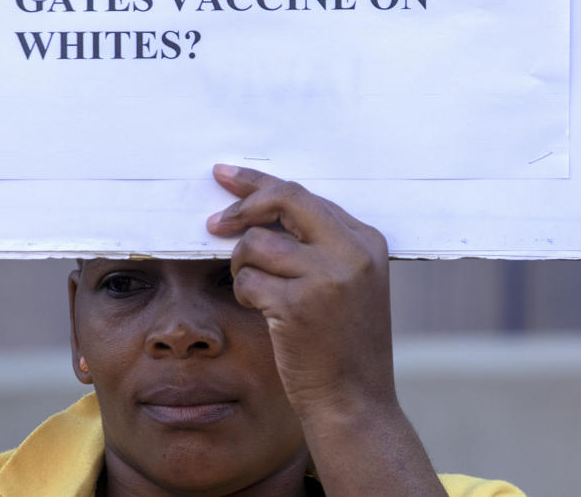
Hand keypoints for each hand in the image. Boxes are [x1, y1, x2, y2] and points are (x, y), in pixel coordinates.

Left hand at [206, 164, 396, 418]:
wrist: (356, 403)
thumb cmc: (343, 347)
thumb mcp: (347, 285)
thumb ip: (318, 245)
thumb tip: (259, 208)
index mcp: (366, 241)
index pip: (304, 194)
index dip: (259, 183)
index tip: (227, 176)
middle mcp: (352, 252)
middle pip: (283, 199)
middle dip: (241, 205)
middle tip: (213, 221)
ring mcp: (327, 276)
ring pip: (256, 243)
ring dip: (243, 267)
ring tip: (259, 294)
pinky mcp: (298, 303)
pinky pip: (247, 279)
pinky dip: (244, 294)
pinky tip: (264, 314)